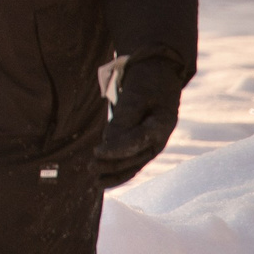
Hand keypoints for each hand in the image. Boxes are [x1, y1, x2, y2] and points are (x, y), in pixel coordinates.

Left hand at [97, 55, 184, 187]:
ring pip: (134, 164)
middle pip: (135, 158)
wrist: (160, 72)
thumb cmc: (147, 81)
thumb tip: (108, 142)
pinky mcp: (144, 143)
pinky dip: (119, 169)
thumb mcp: (135, 94)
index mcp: (162, 125)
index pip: (138, 141)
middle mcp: (160, 139)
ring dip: (115, 173)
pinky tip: (106, 177)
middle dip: (112, 165)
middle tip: (90, 168)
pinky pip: (132, 161)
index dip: (117, 149)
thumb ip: (124, 118)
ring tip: (95, 181)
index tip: (97, 152)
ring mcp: (153, 143)